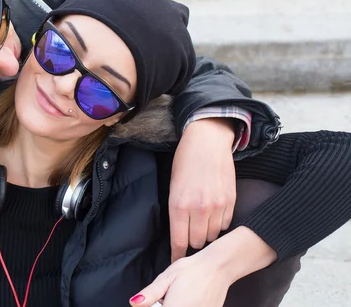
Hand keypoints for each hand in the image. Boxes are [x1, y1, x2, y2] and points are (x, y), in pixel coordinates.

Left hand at [130, 227, 276, 306]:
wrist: (219, 266)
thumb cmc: (191, 269)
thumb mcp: (166, 278)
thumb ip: (150, 294)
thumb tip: (134, 303)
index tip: (158, 301)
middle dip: (165, 306)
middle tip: (166, 297)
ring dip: (176, 306)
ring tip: (178, 297)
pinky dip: (188, 306)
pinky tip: (188, 299)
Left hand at [169, 117, 236, 261]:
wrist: (207, 142)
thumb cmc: (185, 162)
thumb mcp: (173, 186)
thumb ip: (177, 210)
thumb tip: (180, 231)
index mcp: (179, 205)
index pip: (179, 241)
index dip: (177, 254)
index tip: (177, 261)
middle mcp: (198, 209)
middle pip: (197, 242)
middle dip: (192, 241)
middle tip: (190, 235)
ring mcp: (217, 206)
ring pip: (212, 235)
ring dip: (207, 233)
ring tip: (202, 221)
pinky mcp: (230, 202)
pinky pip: (225, 224)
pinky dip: (219, 223)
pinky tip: (214, 213)